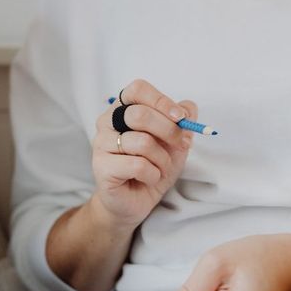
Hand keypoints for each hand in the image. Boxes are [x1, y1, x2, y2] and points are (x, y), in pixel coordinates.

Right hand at [91, 79, 196, 227]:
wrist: (134, 201)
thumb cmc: (151, 166)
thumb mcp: (174, 142)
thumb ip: (181, 121)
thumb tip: (189, 107)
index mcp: (123, 109)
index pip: (137, 89)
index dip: (161, 101)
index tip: (180, 117)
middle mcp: (107, 121)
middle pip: (139, 115)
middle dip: (169, 131)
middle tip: (181, 145)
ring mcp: (101, 143)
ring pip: (142, 142)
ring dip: (162, 159)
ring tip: (160, 168)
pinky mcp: (101, 166)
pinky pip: (137, 165)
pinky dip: (152, 174)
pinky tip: (148, 178)